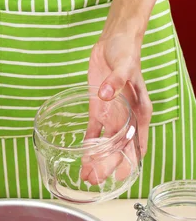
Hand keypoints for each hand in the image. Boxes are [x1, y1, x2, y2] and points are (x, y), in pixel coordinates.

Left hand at [82, 33, 151, 183]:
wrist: (114, 40)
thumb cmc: (127, 52)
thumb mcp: (125, 65)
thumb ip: (115, 82)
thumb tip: (105, 94)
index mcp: (139, 113)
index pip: (136, 144)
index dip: (129, 162)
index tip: (119, 177)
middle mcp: (126, 119)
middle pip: (118, 150)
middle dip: (107, 167)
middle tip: (95, 180)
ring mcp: (111, 116)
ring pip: (105, 145)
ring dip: (96, 161)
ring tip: (86, 176)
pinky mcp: (98, 111)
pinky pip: (93, 133)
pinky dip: (88, 146)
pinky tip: (81, 158)